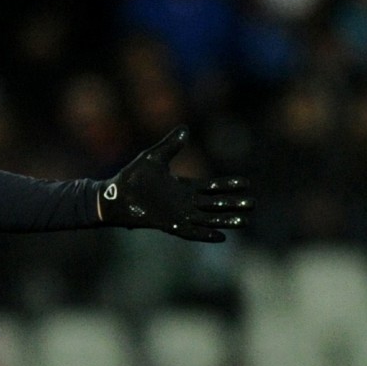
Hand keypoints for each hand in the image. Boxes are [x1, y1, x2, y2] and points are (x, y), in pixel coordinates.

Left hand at [97, 125, 252, 241]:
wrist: (114, 195)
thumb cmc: (132, 177)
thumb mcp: (154, 157)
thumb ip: (170, 145)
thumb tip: (185, 129)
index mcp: (183, 187)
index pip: (212, 187)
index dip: (228, 186)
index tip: (246, 183)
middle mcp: (184, 203)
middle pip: (215, 204)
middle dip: (233, 204)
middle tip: (253, 203)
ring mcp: (178, 215)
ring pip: (208, 219)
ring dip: (225, 220)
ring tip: (245, 220)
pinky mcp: (169, 225)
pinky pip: (191, 232)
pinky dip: (205, 234)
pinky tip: (221, 236)